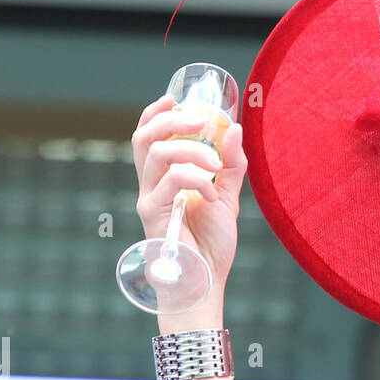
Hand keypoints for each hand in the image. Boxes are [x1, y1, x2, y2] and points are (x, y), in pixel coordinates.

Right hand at [131, 93, 247, 316]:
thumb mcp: (229, 197)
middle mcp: (151, 186)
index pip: (148, 137)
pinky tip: (215, 194)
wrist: (205, 280)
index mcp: (165, 179)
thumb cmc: (212, 244)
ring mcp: (149, 198)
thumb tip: (234, 128)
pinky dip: (196, 178)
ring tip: (216, 164)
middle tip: (200, 122)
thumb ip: (231, 166)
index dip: (156, 114)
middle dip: (170, 120)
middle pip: (144, 138)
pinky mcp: (154, 213)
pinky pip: (170, 181)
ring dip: (191, 150)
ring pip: (157, 154)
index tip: (175, 99)